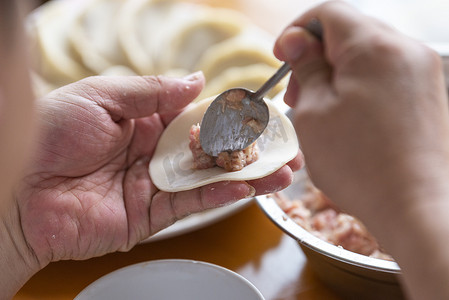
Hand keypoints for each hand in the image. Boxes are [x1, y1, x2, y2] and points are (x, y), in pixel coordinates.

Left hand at [13, 74, 301, 270]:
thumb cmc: (52, 133)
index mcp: (143, 120)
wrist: (18, 189)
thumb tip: (197, 81)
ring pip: (209, 178)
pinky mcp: (151, 215)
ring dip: (247, 175)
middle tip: (284, 144)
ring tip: (284, 170)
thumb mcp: (102, 96)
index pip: (196, 114)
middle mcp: (154, 152)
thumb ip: (152, 91)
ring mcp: (155, 184)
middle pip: (211, 149)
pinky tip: (247, 188)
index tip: (259, 111)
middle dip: (248, 148)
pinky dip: (220, 197)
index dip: (228, 113)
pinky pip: (192, 204)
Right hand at [274, 2, 448, 298]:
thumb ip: (305, 67)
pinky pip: (388, 74)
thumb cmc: (359, 165)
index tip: (283, 57)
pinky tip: (349, 118)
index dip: (296, 31)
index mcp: (373, 47)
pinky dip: (362, 86)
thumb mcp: (313, 112)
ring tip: (322, 109)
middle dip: (316, 56)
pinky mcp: (430, 94)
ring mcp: (424, 72)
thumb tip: (295, 39)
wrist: (416, 207)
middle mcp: (406, 50)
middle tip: (297, 93)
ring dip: (339, 72)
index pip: (327, 13)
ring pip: (369, 54)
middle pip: (350, 31)